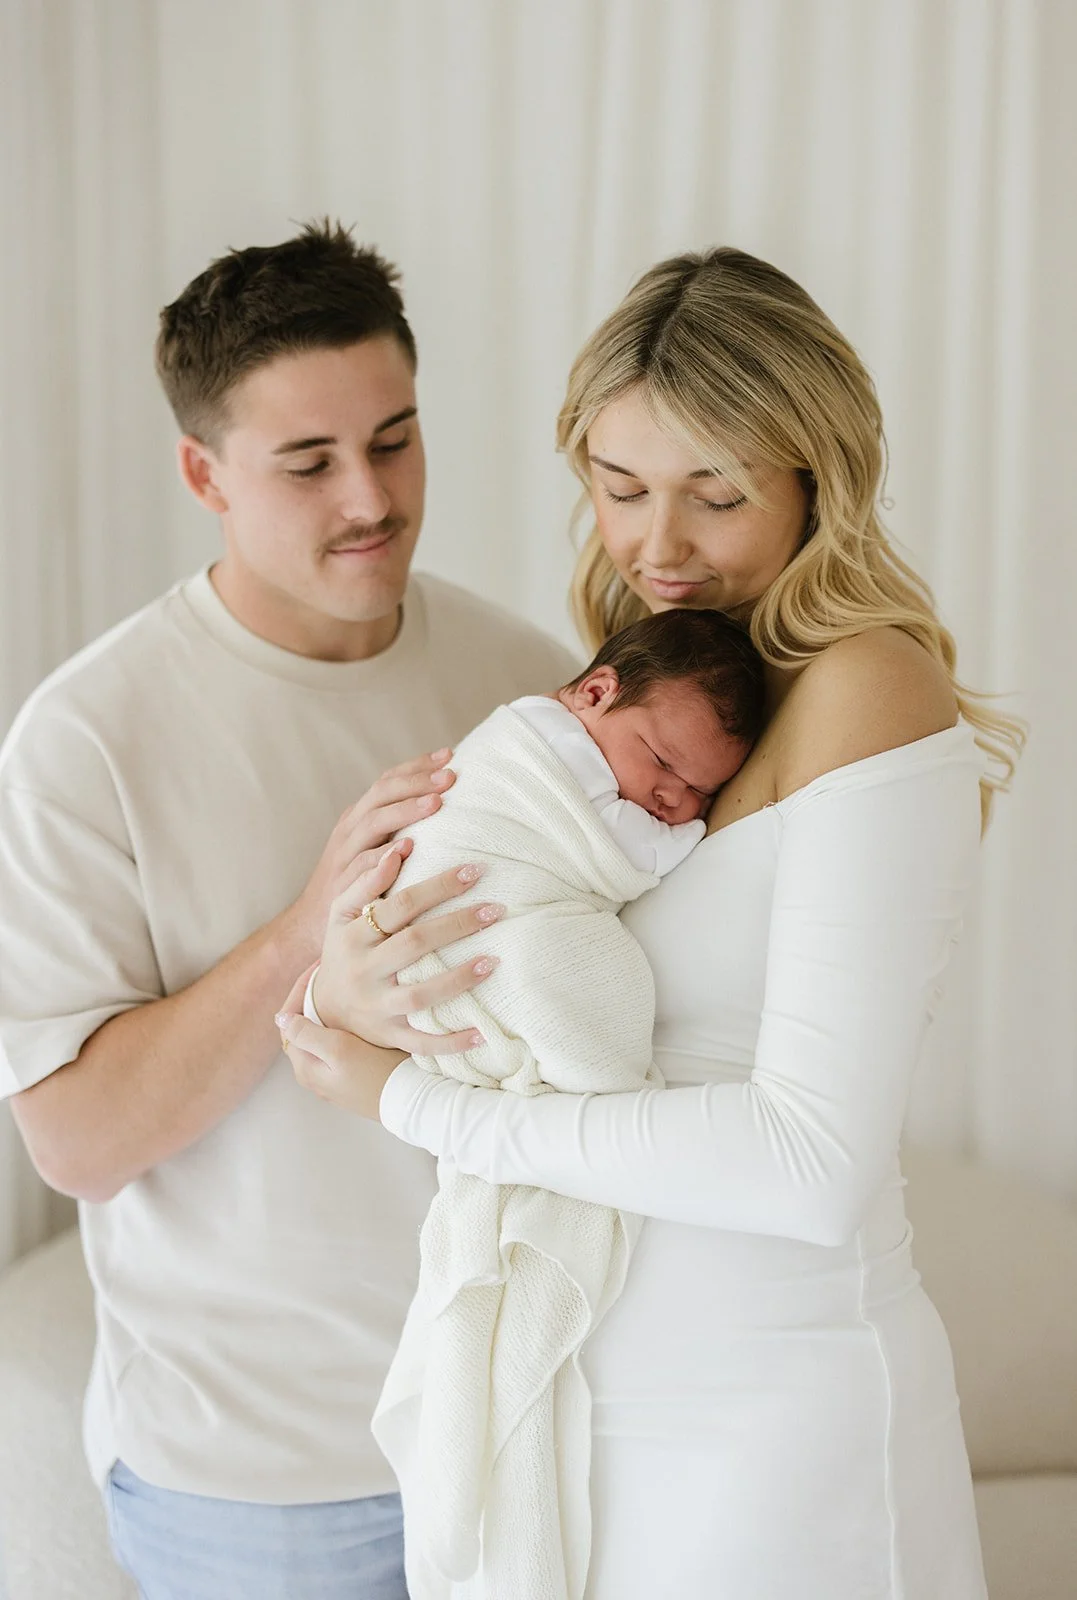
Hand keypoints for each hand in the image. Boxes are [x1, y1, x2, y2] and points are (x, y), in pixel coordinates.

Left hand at [275, 970, 403, 1119]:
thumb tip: (280, 1019)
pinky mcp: (352, 1077)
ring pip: (322, 1035)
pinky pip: (338, 1045)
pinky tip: (359, 1014)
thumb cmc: (375, 1074)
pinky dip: (342, 1025)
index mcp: (305, 1067)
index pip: (288, 1021)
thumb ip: (307, 1033)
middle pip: (304, 1027)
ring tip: (344, 988)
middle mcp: (314, 1074)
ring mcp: (333, 1077)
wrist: (412, 1101)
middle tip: (331, 974)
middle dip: (313, 999)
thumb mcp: (338, 1050)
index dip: (299, 991)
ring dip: (328, 1011)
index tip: (318, 968)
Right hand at [277, 749, 455, 962]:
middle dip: (417, 782)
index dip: (418, 765)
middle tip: (450, 777)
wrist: (313, 924)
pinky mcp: (341, 884)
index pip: (389, 780)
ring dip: (405, 811)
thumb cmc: (361, 885)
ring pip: (372, 823)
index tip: (450, 754)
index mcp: (361, 816)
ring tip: (436, 804)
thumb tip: (450, 809)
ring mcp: (343, 855)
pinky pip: (360, 866)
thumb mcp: (379, 849)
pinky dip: (382, 855)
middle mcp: (351, 829)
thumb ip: (404, 828)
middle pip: (382, 793)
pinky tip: (406, 850)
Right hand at [311, 843, 502, 1052]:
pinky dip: (452, 1042)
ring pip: (420, 994)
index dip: (439, 886)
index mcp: (354, 935)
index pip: (400, 905)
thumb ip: (367, 881)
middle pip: (415, 944)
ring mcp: (377, 1007)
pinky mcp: (389, 1036)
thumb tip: (402, 848)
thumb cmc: (344, 948)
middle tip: (496, 909)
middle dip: (458, 924)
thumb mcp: (341, 913)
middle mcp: (364, 971)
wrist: (324, 1006)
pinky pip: (423, 1043)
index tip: (475, 871)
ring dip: (459, 979)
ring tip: (493, 961)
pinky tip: (483, 1033)